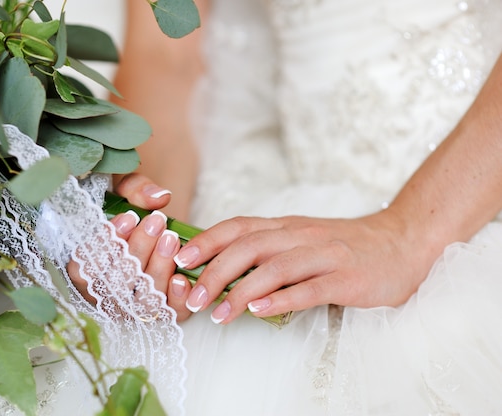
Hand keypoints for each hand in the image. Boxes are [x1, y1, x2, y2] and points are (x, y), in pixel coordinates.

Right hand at [68, 172, 192, 320]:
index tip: (129, 217)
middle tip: (156, 221)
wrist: (151, 232)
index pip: (84, 267)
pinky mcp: (158, 314)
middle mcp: (103, 296)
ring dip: (157, 269)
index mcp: (82, 271)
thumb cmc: (130, 214)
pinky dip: (175, 299)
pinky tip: (182, 278)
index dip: (105, 245)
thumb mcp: (126, 193)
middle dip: (138, 250)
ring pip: (141, 300)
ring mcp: (130, 309)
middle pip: (115, 284)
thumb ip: (136, 189)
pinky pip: (167, 314)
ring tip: (170, 238)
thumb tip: (159, 197)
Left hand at [173, 210, 435, 323]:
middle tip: (191, 297)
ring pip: (275, 268)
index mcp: (287, 226)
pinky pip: (310, 288)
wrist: (402, 241)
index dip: (207, 240)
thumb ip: (269, 249)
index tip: (179, 258)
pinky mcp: (347, 278)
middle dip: (214, 272)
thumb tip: (222, 268)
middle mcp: (301, 235)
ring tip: (217, 313)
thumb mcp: (303, 239)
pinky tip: (259, 311)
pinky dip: (281, 299)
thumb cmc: (345, 246)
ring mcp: (325, 255)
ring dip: (240, 291)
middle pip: (249, 247)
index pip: (238, 226)